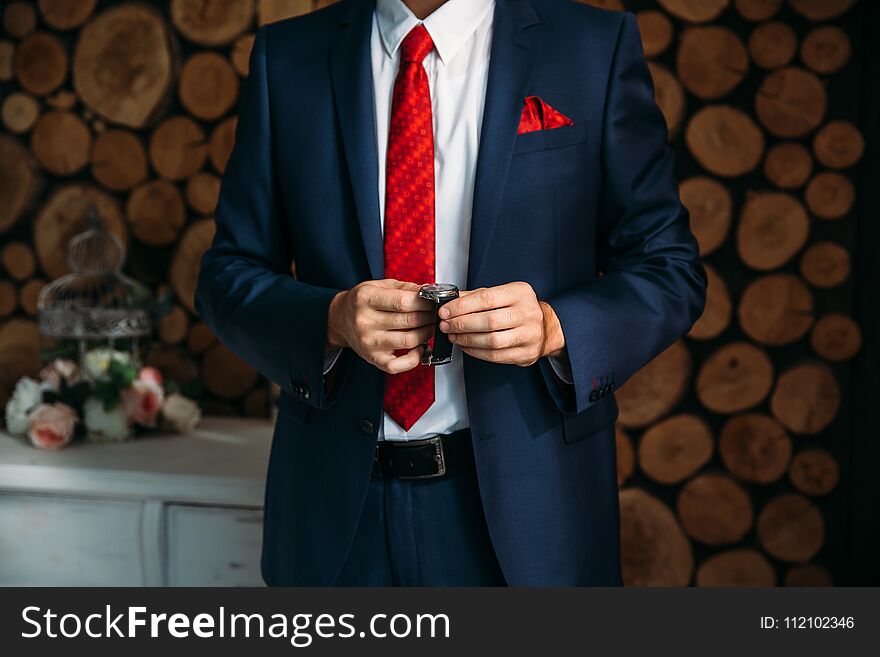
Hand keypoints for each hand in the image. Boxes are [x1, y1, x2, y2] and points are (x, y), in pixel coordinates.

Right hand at [327, 279, 434, 373]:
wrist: (341, 319)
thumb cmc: (363, 302)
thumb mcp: (380, 285)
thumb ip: (406, 288)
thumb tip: (429, 291)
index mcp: (366, 298)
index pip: (402, 302)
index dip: (424, 302)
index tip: (432, 301)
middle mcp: (365, 321)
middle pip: (408, 321)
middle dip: (429, 317)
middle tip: (434, 314)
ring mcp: (368, 342)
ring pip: (409, 341)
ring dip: (426, 334)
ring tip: (428, 327)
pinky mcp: (373, 358)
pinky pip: (398, 365)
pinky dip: (414, 358)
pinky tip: (418, 348)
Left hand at [438, 281, 565, 365]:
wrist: (545, 327)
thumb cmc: (518, 309)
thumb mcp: (501, 294)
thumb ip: (475, 296)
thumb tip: (450, 300)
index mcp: (520, 293)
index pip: (486, 298)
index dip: (461, 306)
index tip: (445, 311)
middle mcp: (528, 313)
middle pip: (489, 321)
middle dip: (462, 324)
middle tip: (446, 325)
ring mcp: (530, 335)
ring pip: (492, 341)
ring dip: (467, 340)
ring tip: (453, 336)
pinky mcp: (526, 354)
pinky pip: (496, 356)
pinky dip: (476, 352)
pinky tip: (466, 346)